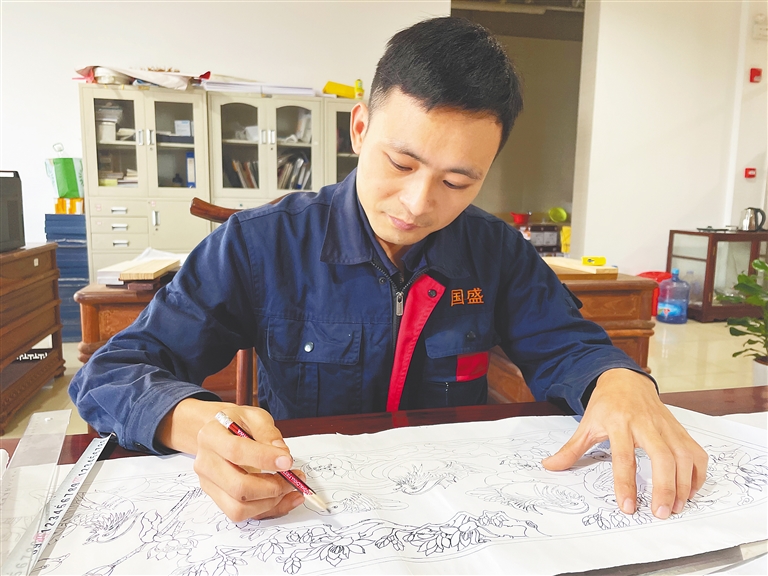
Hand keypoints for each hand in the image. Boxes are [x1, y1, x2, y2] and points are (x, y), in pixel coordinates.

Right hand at [157, 399, 305, 521]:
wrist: (218, 434)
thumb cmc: (237, 424)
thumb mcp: (253, 416)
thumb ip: (268, 432)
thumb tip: (282, 454)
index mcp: (211, 436)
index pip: (236, 451)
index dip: (264, 458)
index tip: (287, 461)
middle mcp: (205, 463)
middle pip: (237, 487)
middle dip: (271, 487)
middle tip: (292, 479)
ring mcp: (209, 484)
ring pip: (238, 508)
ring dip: (270, 502)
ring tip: (288, 488)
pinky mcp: (217, 498)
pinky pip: (242, 514)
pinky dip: (267, 510)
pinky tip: (285, 499)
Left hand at [541, 369, 708, 518]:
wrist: (626, 380)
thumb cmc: (607, 404)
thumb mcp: (586, 424)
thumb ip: (570, 449)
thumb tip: (549, 466)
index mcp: (619, 423)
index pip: (624, 456)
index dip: (626, 483)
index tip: (627, 507)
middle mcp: (646, 424)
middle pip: (662, 456)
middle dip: (664, 487)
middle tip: (660, 513)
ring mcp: (666, 426)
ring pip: (683, 455)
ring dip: (683, 484)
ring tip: (676, 507)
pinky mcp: (679, 429)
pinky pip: (696, 452)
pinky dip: (697, 473)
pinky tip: (690, 490)